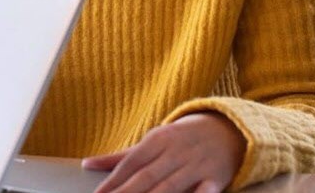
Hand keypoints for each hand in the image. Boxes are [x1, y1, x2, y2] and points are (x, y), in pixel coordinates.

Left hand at [82, 112, 244, 192]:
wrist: (228, 128)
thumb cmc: (180, 139)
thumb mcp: (152, 141)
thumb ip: (121, 157)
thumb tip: (87, 164)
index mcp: (157, 140)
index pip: (131, 163)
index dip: (114, 181)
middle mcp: (175, 151)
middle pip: (147, 177)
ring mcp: (196, 165)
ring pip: (170, 187)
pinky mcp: (215, 178)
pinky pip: (204, 192)